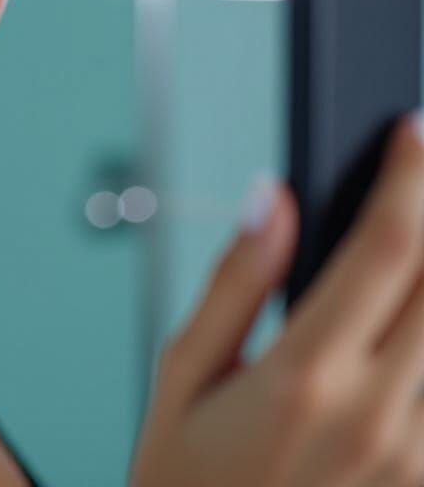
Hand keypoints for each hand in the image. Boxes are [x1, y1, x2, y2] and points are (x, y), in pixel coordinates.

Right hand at [129, 111, 423, 486]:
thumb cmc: (183, 479)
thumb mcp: (182, 373)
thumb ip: (235, 281)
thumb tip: (272, 200)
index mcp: (305, 377)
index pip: (386, 248)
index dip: (409, 177)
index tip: (411, 132)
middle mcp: (379, 417)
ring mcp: (416, 461)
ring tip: (416, 236)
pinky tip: (413, 312)